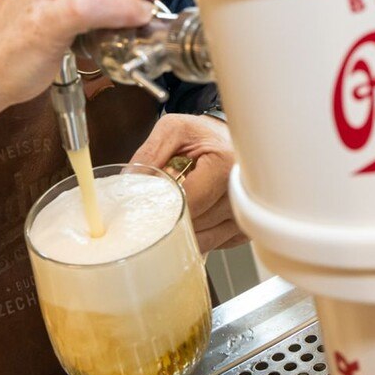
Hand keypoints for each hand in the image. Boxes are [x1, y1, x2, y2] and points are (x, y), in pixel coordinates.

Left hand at [132, 113, 245, 252]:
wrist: (226, 140)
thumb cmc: (202, 135)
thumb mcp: (173, 130)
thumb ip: (149, 153)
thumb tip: (129, 181)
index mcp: (224, 164)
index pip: (190, 202)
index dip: (164, 207)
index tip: (148, 206)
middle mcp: (240, 190)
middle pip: (196, 224)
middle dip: (170, 219)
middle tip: (157, 207)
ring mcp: (244, 213)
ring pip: (205, 240)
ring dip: (183, 232)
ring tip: (175, 210)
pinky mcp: (243, 228)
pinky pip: (215, 244)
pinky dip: (198, 236)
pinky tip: (192, 218)